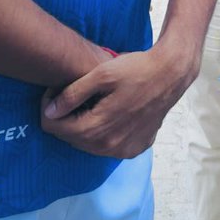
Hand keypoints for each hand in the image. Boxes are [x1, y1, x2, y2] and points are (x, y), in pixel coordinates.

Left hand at [40, 41, 194, 158]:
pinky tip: (108, 113)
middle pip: (70, 138)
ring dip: (82, 126)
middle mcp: (109, 147)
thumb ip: (72, 94)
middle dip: (65, 118)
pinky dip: (101, 133)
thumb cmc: (136, 69)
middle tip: (72, 94)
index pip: (55, 129)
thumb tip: (49, 112)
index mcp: (97, 129)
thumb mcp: (101, 74)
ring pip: (88, 144)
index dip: (49, 109)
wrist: (170, 74)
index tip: (56, 92)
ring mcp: (123, 151)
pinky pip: (107, 145)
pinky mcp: (135, 149)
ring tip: (90, 102)